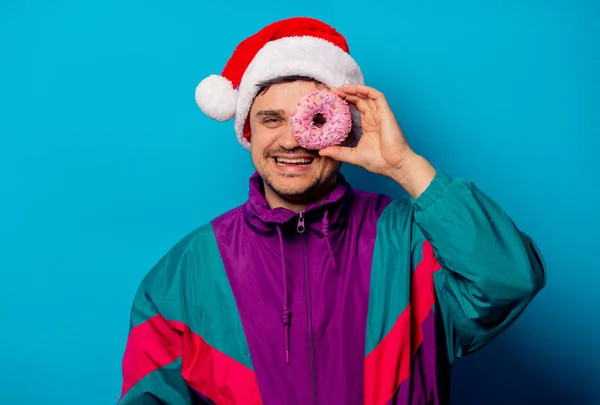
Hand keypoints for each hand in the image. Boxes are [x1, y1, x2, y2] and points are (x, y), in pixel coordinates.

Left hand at [319, 84, 435, 198]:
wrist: (395, 166)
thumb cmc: (379, 162)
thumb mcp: (353, 156)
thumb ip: (338, 152)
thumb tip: (322, 151)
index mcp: (367, 125)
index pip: (355, 108)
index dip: (344, 102)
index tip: (330, 101)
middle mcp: (374, 118)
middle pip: (359, 99)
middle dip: (346, 94)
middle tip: (332, 92)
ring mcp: (380, 115)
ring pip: (367, 95)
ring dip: (354, 90)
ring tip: (341, 88)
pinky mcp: (386, 113)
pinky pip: (377, 97)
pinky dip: (367, 91)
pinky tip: (355, 89)